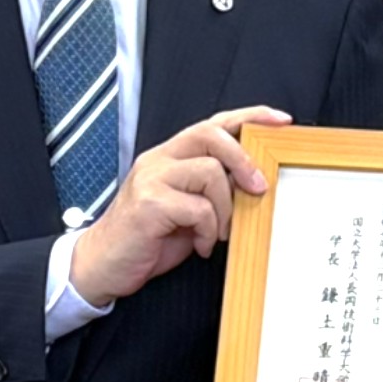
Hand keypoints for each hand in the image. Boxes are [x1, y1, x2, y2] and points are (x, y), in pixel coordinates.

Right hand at [71, 106, 289, 303]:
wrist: (101, 264)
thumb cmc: (147, 238)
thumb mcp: (187, 209)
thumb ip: (213, 191)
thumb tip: (254, 184)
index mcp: (170, 156)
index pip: (214, 123)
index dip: (250, 117)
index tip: (281, 121)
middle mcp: (159, 160)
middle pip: (212, 135)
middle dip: (243, 160)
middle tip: (258, 188)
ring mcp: (151, 179)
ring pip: (210, 173)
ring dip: (225, 209)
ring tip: (216, 233)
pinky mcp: (148, 204)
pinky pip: (198, 209)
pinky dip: (207, 231)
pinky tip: (199, 245)